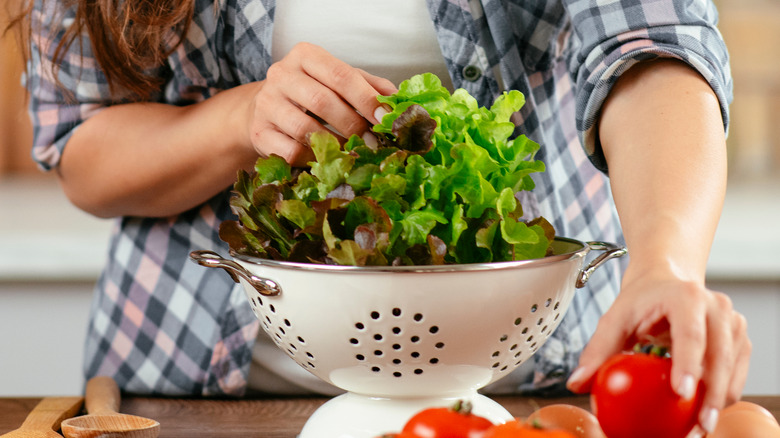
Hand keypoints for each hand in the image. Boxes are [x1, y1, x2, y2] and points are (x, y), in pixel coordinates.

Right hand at [245, 42, 397, 165]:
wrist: (265, 110)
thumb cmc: (312, 94)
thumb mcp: (339, 82)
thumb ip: (369, 87)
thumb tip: (398, 102)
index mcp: (306, 56)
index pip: (341, 75)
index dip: (366, 99)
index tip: (385, 119)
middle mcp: (281, 75)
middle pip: (323, 102)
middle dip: (354, 125)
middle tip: (373, 142)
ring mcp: (266, 104)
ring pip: (306, 130)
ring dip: (336, 145)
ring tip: (353, 153)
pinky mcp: (259, 133)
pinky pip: (292, 152)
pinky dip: (315, 159)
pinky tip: (328, 160)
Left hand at [567, 264, 750, 434]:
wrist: (666, 282)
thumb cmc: (640, 301)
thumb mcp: (615, 319)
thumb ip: (597, 350)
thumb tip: (577, 383)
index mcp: (686, 297)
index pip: (690, 334)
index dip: (689, 364)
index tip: (682, 393)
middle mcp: (716, 307)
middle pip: (719, 357)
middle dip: (710, 396)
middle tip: (696, 427)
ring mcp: (733, 323)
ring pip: (732, 371)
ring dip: (718, 402)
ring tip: (697, 428)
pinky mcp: (740, 340)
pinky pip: (736, 375)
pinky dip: (722, 396)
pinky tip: (702, 413)